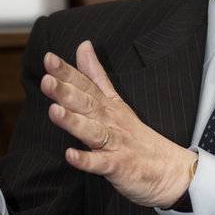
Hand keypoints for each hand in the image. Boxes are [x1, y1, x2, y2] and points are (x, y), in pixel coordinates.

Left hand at [42, 42, 195, 207]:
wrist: (167, 168)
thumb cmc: (135, 135)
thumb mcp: (116, 100)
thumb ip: (96, 75)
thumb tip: (83, 46)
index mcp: (107, 105)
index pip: (85, 85)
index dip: (67, 73)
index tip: (49, 59)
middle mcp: (109, 121)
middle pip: (87, 104)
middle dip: (66, 93)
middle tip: (47, 81)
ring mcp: (115, 143)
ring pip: (92, 131)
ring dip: (74, 122)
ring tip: (54, 111)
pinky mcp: (118, 166)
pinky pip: (100, 163)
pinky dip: (86, 160)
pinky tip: (70, 155)